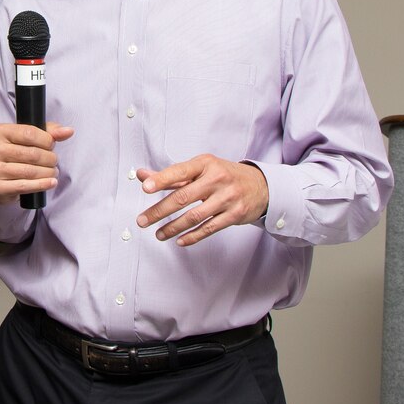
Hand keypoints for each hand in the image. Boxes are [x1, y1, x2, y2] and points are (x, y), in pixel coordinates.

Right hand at [0, 122, 73, 204]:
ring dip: (48, 172)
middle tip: (53, 161)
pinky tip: (51, 182)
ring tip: (53, 172)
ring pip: (30, 171)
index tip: (51, 145)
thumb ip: (49, 132)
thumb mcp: (30, 138)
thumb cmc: (16, 154)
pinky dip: (42, 185)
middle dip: (49, 158)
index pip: (30, 133)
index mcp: (0, 132)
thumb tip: (68, 131)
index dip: (47, 141)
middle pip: (32, 154)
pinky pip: (24, 186)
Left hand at [136, 155, 268, 246]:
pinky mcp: (234, 214)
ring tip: (158, 233)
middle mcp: (217, 179)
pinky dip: (192, 236)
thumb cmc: (224, 175)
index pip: (180, 171)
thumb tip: (142, 176)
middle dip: (159, 211)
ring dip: (173, 227)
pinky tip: (179, 240)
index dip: (162, 180)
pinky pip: (209, 228)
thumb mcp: (201, 169)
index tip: (145, 188)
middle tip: (142, 220)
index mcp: (206, 163)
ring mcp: (227, 197)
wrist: (260, 186)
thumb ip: (172, 175)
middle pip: (183, 197)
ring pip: (194, 216)